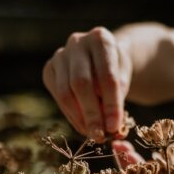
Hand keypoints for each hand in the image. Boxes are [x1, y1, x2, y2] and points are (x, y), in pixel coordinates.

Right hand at [42, 26, 131, 140]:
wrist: (102, 57)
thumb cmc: (116, 69)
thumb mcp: (124, 79)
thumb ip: (117, 100)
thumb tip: (110, 129)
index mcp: (101, 38)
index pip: (107, 76)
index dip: (111, 105)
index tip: (114, 127)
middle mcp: (77, 42)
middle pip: (81, 83)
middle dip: (91, 113)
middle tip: (99, 135)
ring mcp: (60, 54)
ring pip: (66, 91)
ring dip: (79, 117)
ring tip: (91, 134)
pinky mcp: (49, 68)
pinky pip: (57, 95)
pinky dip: (70, 114)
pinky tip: (82, 125)